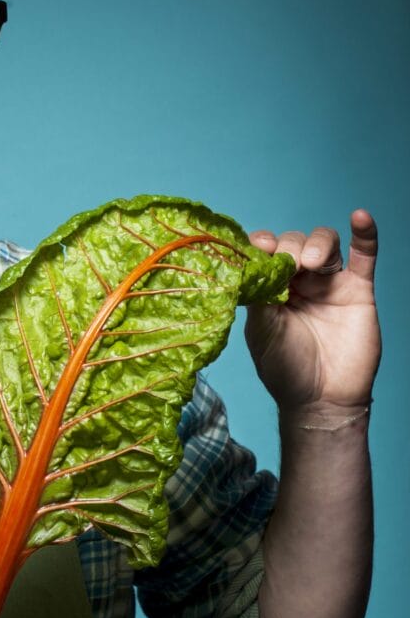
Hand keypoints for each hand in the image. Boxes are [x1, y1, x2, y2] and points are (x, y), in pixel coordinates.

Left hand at [244, 209, 379, 416]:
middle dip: (289, 248)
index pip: (264, 254)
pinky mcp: (358, 290)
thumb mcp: (262, 331)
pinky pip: (365, 255)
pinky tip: (360, 217)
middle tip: (288, 265)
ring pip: (325, 244)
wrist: (320, 400)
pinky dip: (366, 234)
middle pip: (294, 243)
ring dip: (316, 244)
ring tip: (311, 262)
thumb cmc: (286, 369)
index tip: (258, 247)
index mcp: (270, 289)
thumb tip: (251, 264)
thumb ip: (259, 296)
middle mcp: (298, 281)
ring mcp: (329, 284)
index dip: (261, 245)